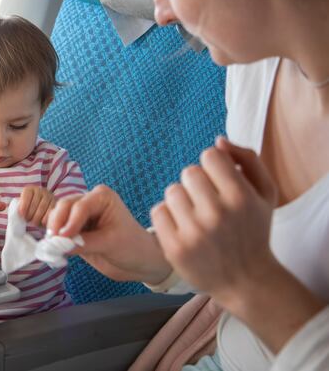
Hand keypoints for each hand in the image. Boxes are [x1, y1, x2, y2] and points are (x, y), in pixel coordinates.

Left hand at [18, 186, 55, 226]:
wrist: (42, 213)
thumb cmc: (29, 211)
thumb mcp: (22, 207)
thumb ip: (19, 208)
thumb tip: (16, 213)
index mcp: (30, 189)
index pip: (27, 194)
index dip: (24, 205)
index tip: (22, 215)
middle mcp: (40, 190)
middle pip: (35, 203)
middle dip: (30, 214)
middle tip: (28, 220)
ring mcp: (50, 196)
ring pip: (42, 208)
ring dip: (37, 218)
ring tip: (34, 222)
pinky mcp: (56, 204)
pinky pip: (50, 212)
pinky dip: (45, 219)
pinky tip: (42, 222)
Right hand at [48, 185, 170, 283]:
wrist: (139, 261)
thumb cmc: (132, 247)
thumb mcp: (110, 244)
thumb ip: (84, 243)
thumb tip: (59, 245)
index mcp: (102, 197)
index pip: (79, 206)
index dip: (69, 221)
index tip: (62, 237)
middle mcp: (88, 201)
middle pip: (64, 207)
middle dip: (57, 224)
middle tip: (53, 242)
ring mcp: (79, 214)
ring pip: (57, 216)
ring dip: (53, 230)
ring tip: (54, 247)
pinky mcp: (73, 228)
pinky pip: (58, 229)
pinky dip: (54, 238)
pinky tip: (55, 248)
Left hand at [151, 137, 278, 306]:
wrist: (246, 281)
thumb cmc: (254, 230)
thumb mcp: (265, 193)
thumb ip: (247, 159)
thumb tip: (218, 141)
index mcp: (241, 197)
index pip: (210, 156)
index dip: (213, 166)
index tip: (218, 181)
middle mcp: (217, 214)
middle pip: (188, 172)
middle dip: (196, 183)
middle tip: (207, 201)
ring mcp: (194, 232)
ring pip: (171, 191)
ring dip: (181, 199)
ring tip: (195, 215)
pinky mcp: (175, 248)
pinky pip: (157, 211)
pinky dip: (167, 216)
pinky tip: (183, 227)